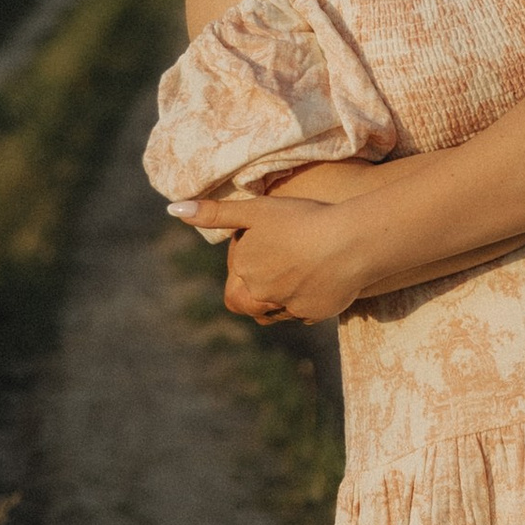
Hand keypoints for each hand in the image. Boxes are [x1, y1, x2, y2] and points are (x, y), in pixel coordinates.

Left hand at [209, 194, 368, 328]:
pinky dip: (307, 299)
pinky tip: (320, 278)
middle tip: (285, 257)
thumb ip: (215, 213)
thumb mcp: (256, 210)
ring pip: (276, 307)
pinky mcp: (315, 314)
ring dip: (280, 295)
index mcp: (245, 271)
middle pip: (253, 296)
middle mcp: (262, 295)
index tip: (271, 239)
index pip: (238, 273)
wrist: (351, 243)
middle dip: (262, 283)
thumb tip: (172, 210)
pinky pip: (304, 311)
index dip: (251, 257)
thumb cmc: (302, 220)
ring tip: (299, 269)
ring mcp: (289, 307)